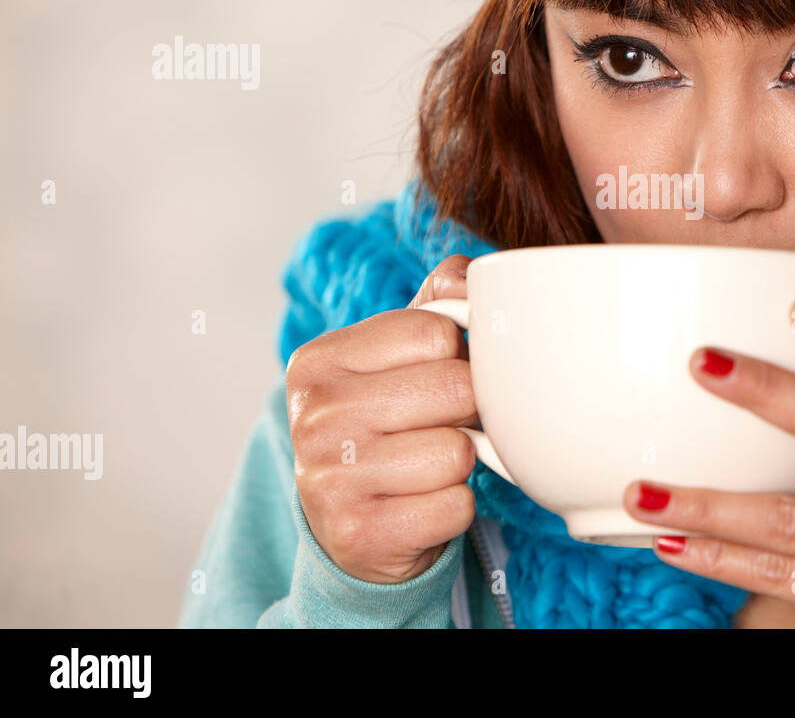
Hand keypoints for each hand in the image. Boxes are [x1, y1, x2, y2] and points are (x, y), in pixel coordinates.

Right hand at [285, 255, 480, 583]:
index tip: (437, 378)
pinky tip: (422, 506)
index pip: (436, 332)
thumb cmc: (386, 427)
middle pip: (455, 389)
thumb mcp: (396, 359)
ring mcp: (330, 479)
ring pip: (458, 451)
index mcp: (319, 360)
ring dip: (459, 464)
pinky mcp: (359, 535)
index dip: (457, 357)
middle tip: (440, 426)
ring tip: (426, 468)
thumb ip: (434, 305)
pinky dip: (453, 508)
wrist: (353, 526)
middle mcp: (315, 416)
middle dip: (466, 410)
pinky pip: (456, 506)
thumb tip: (464, 273)